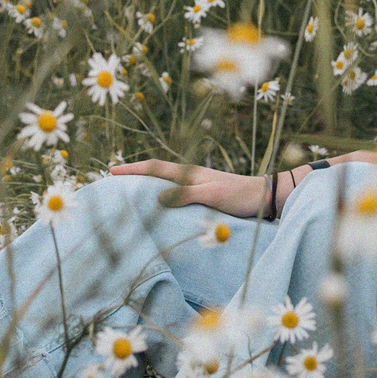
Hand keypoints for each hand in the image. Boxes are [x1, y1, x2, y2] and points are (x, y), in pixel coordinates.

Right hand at [111, 159, 266, 217]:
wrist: (265, 199)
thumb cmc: (240, 196)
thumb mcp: (212, 195)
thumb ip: (186, 194)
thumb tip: (156, 197)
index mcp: (189, 172)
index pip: (155, 168)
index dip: (133, 169)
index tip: (111, 171)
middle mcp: (191, 177)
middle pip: (157, 174)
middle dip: (135, 177)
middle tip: (114, 184)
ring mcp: (198, 186)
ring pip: (166, 185)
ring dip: (148, 188)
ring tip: (130, 197)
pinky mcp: (205, 197)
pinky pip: (176, 196)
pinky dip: (163, 199)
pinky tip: (159, 209)